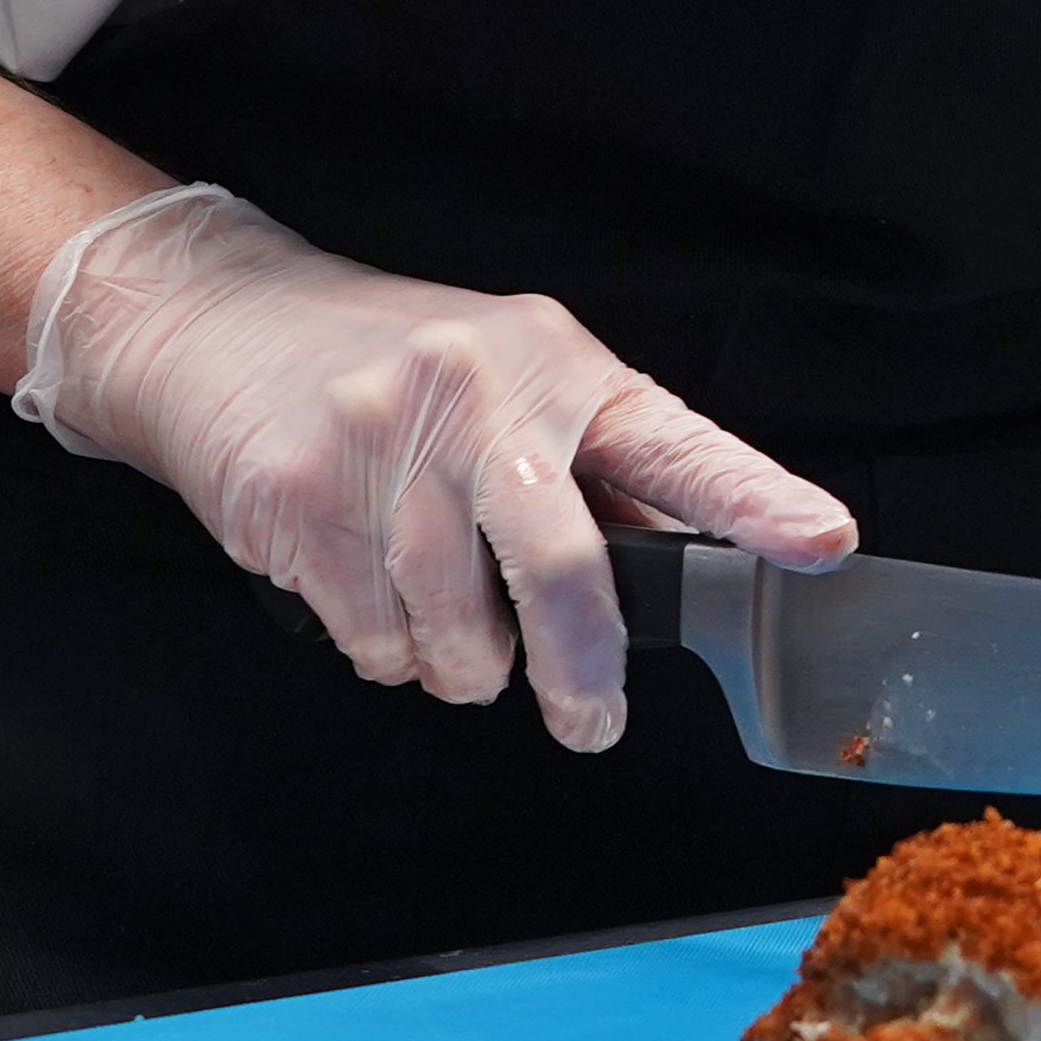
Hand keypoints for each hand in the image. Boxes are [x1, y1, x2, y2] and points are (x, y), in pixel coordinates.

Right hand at [11, 184, 855, 747]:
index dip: (755, 502)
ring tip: (428, 603)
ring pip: (459, 637)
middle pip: (564, 572)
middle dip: (582, 676)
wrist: (216, 322)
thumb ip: (592, 468)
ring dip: (454, 662)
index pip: (675, 447)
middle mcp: (480, 394)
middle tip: (589, 719)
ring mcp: (384, 441)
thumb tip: (683, 567)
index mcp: (558, 369)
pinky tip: (360, 580)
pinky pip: (374, 641)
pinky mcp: (301, 495)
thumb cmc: (385, 364)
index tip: (824, 543)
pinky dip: (379, 646)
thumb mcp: (511, 378)